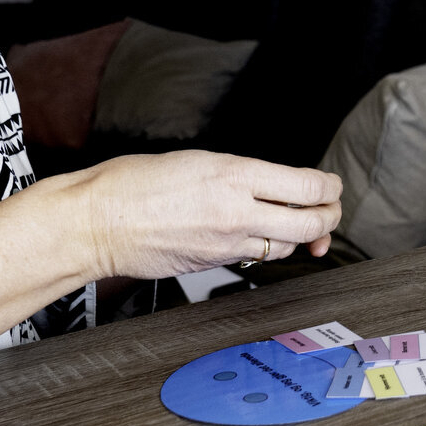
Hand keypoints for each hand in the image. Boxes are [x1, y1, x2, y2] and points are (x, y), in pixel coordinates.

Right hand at [74, 152, 343, 281]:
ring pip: (287, 246)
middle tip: (330, 210)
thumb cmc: (131, 184)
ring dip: (301, 235)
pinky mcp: (212, 265)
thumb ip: (240, 174)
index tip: (331, 185)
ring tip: (301, 223)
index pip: (307, 186)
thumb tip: (271, 183)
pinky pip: (257, 259)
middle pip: (310, 223)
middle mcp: (236, 212)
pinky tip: (264, 236)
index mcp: (234, 175)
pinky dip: (269, 248)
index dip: (330, 187)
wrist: (94, 223)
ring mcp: (226, 244)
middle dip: (329, 217)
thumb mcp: (196, 160)